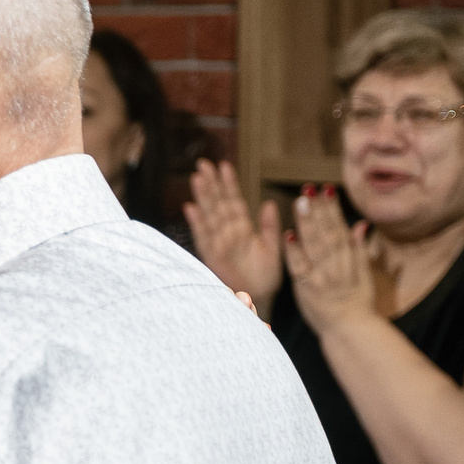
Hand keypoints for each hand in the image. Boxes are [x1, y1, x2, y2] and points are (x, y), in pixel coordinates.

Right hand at [187, 160, 282, 303]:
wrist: (259, 300)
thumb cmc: (265, 277)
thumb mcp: (273, 247)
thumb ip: (269, 226)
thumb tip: (269, 203)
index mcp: (244, 229)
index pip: (234, 201)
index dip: (229, 184)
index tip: (224, 165)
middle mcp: (229, 234)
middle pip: (218, 204)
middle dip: (211, 184)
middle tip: (204, 163)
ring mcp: (219, 244)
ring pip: (210, 216)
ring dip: (203, 197)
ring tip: (197, 178)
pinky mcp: (212, 257)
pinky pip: (203, 237)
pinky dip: (197, 223)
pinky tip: (190, 208)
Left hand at [281, 185, 386, 337]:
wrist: (350, 330)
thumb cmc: (358, 303)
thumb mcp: (365, 274)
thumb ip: (360, 249)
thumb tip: (361, 224)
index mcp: (351, 260)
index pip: (340, 228)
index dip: (333, 208)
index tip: (326, 190)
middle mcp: (337, 265)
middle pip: (327, 233)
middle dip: (319, 210)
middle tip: (309, 189)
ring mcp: (322, 277)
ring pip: (315, 246)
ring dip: (307, 223)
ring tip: (300, 202)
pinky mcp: (307, 289)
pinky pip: (299, 268)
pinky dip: (295, 252)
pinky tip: (288, 235)